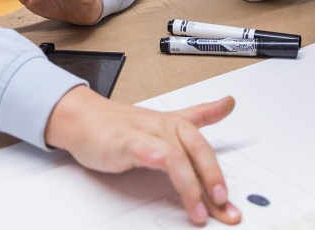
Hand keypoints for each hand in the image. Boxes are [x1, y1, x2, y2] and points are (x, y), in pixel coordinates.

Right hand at [46, 86, 240, 225]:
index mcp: (176, 124)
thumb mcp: (165, 122)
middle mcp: (165, 126)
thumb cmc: (122, 124)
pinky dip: (157, 158)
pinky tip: (165, 169)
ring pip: (176, 156)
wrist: (84, 117)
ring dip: (190, 186)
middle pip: (198, 150)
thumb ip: (199, 115)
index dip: (220, 174)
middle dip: (213, 179)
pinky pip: (145, 149)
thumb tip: (228, 104)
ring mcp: (145, 133)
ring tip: (197, 210)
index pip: (205, 148)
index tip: (230, 202)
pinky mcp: (125, 141)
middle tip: (223, 205)